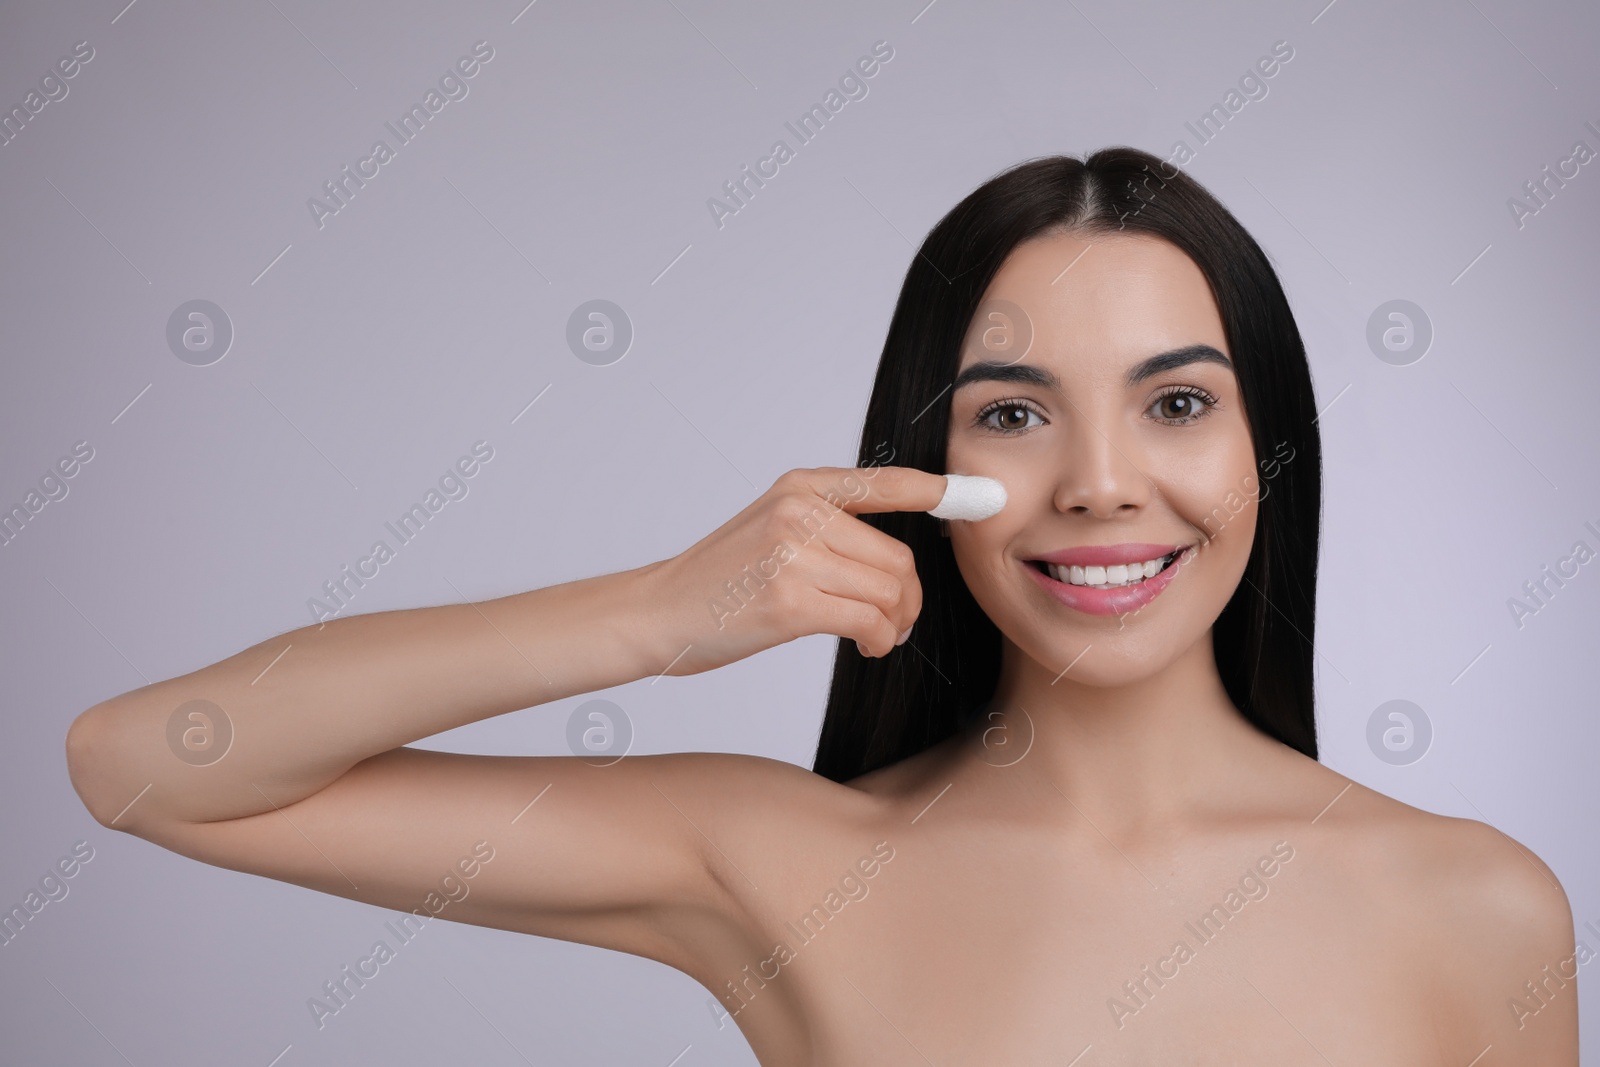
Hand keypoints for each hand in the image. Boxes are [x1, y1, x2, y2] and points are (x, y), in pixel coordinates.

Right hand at [636, 465, 948, 676]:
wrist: (658, 612)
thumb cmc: (720, 580)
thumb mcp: (770, 524)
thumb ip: (826, 523)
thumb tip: (897, 553)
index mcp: (799, 486)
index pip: (884, 483)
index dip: (935, 490)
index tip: (974, 494)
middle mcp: (799, 511)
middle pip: (898, 556)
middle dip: (908, 597)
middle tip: (896, 620)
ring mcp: (793, 554)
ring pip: (889, 591)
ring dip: (895, 623)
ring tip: (877, 635)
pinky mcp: (790, 601)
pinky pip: (869, 621)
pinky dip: (880, 641)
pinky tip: (866, 646)